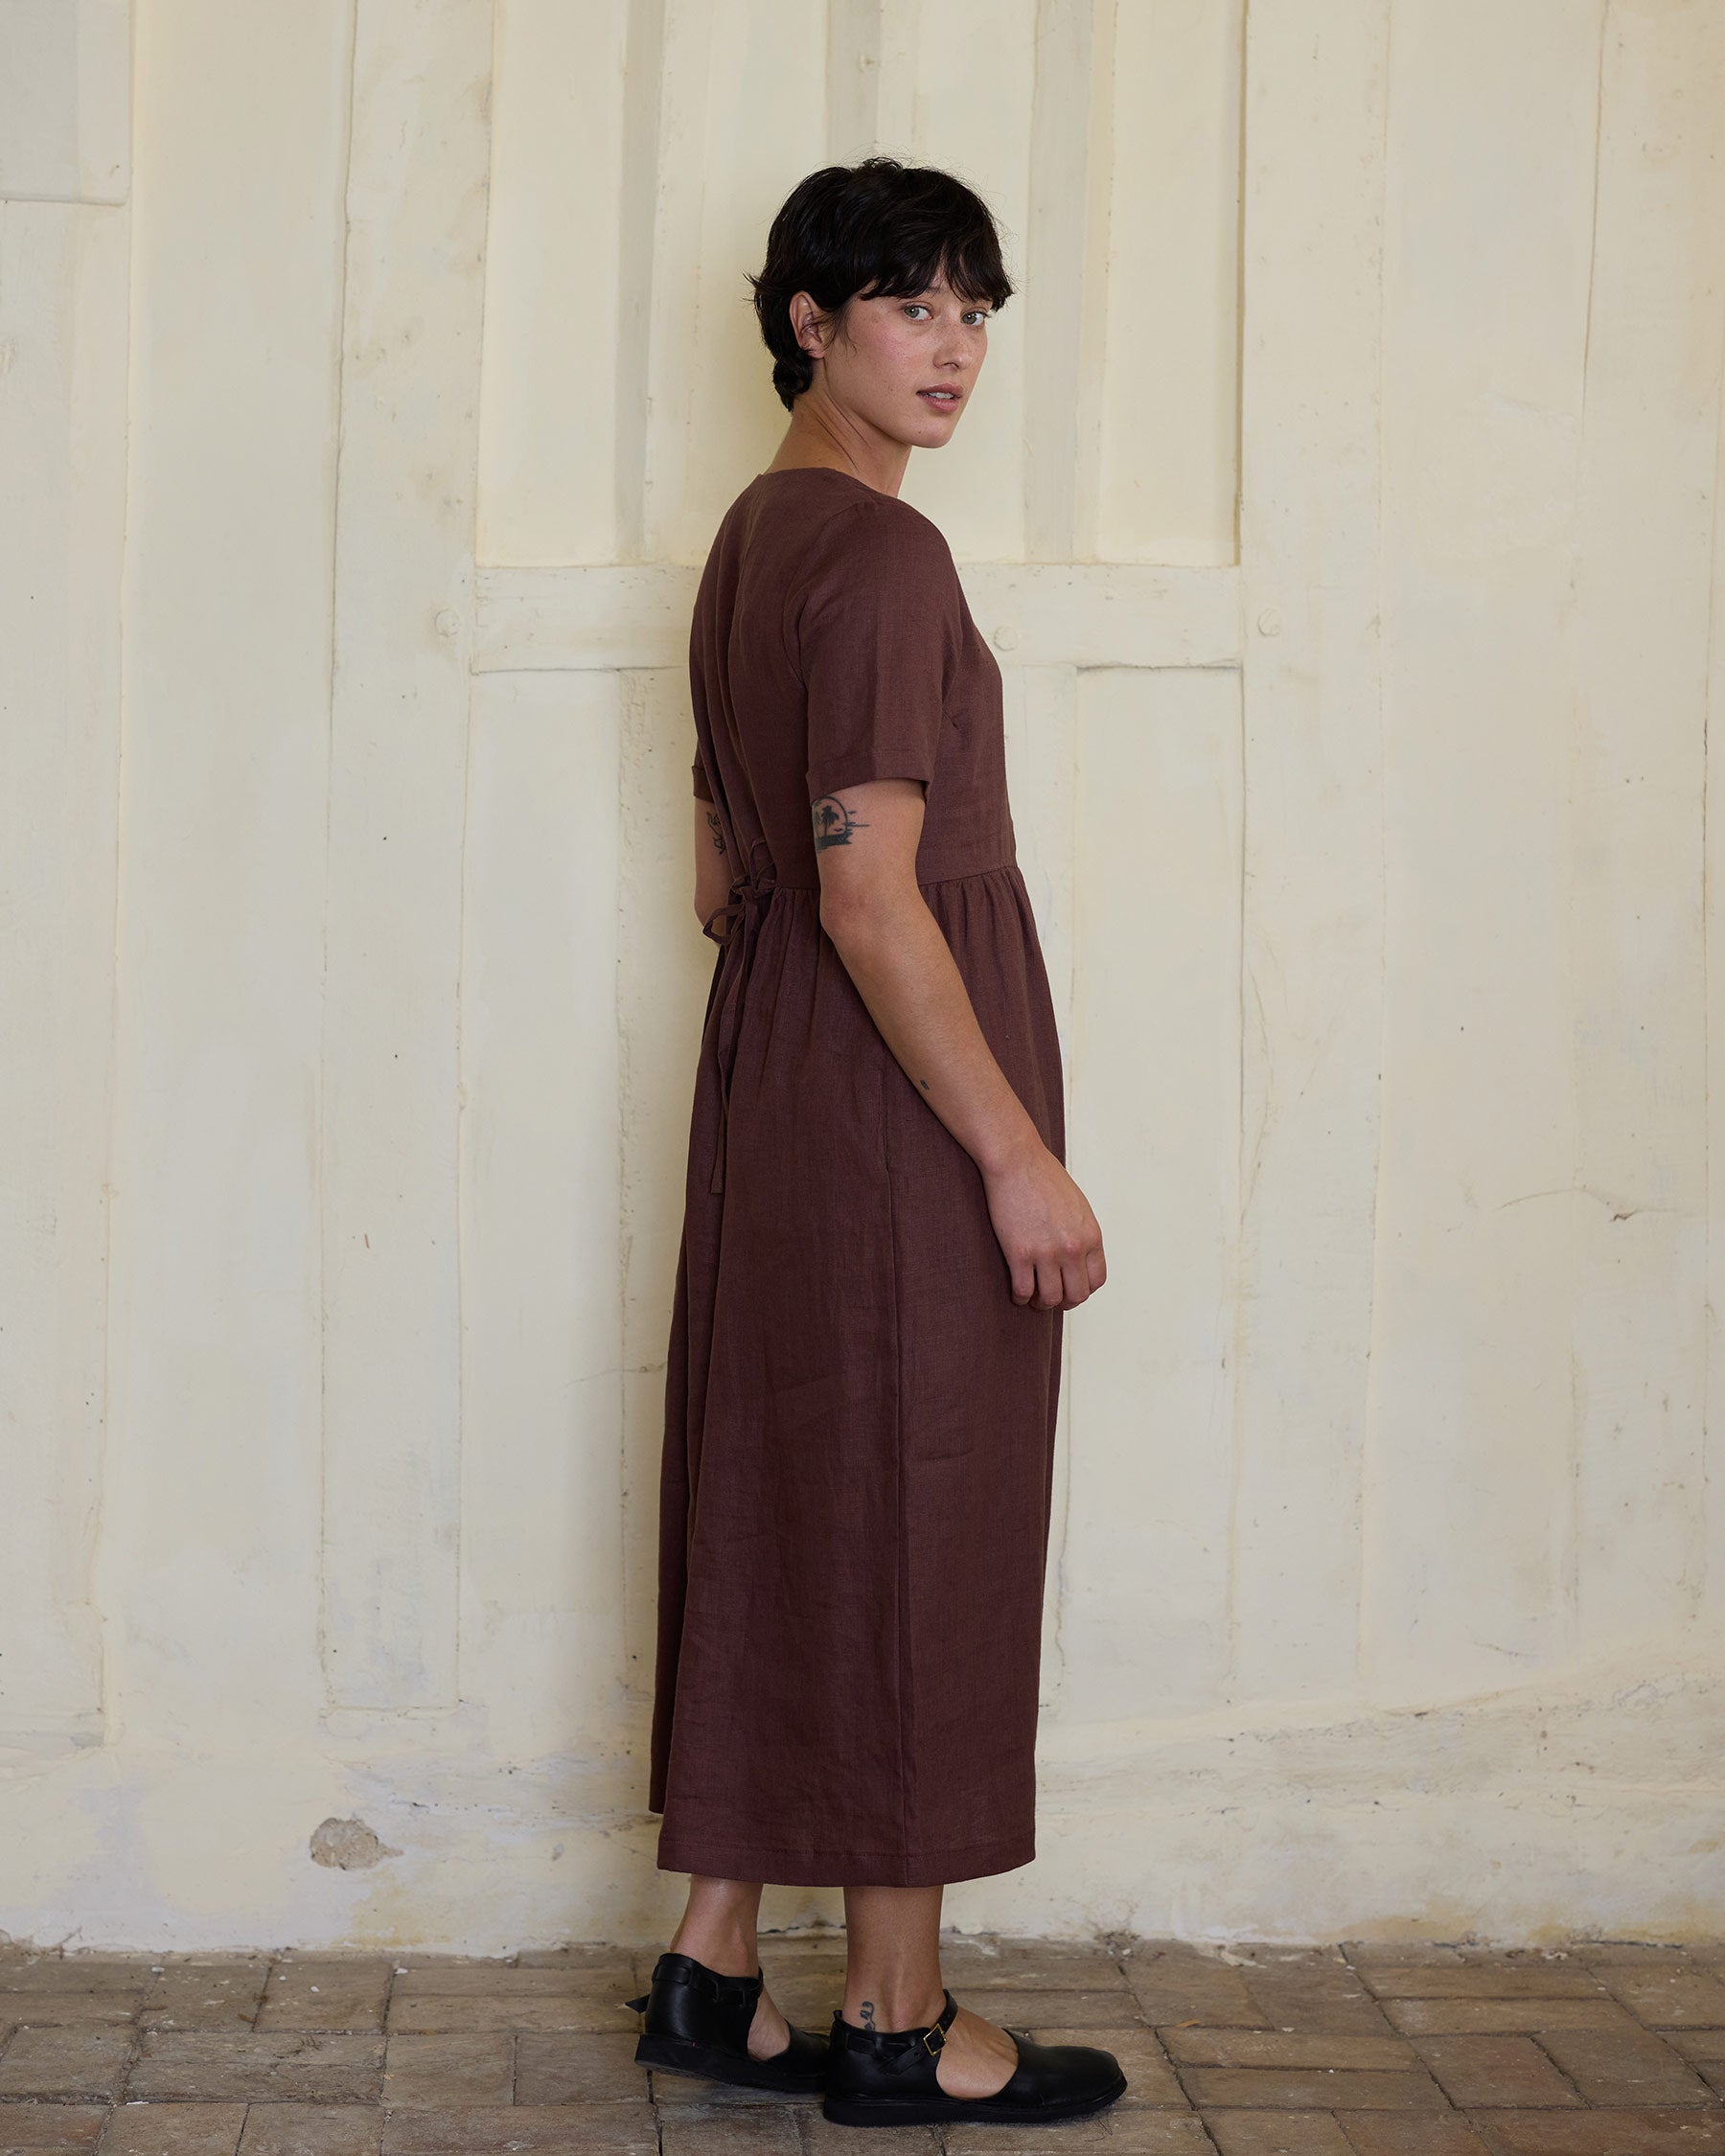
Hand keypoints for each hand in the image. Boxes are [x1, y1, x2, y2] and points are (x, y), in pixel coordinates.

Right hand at [981, 1140, 1106, 1309]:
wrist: (1016, 1161)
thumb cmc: (1043, 1177)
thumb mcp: (1077, 1206)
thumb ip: (1081, 1233)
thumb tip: (1077, 1259)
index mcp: (1090, 1235)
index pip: (1096, 1280)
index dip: (1083, 1290)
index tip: (1071, 1289)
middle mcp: (1073, 1248)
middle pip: (1076, 1295)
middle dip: (1064, 1301)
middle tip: (1051, 1298)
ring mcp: (1046, 1252)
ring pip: (1049, 1298)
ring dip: (1041, 1303)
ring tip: (1033, 1298)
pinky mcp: (1019, 1253)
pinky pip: (1023, 1291)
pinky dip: (1020, 1298)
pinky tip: (1017, 1292)